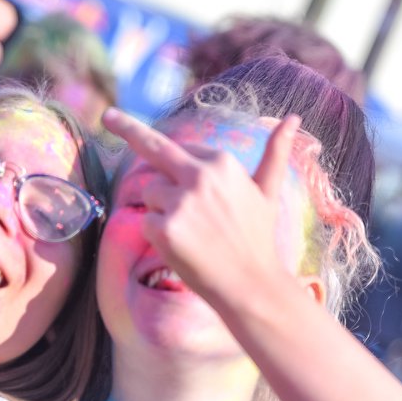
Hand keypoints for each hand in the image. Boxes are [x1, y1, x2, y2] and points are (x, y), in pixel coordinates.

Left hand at [102, 108, 301, 308]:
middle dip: (126, 127)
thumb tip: (293, 118)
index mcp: (222, 162)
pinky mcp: (165, 228)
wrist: (252, 285)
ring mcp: (181, 202)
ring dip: (161, 210)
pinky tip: (182, 248)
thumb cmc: (258, 238)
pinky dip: (157, 235)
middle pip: (153, 151)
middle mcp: (200, 175)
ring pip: (150, 193)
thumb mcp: (267, 191)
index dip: (166, 156)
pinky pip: (145, 222)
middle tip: (109, 115)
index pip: (178, 148)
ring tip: (192, 233)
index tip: (127, 122)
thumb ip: (275, 154)